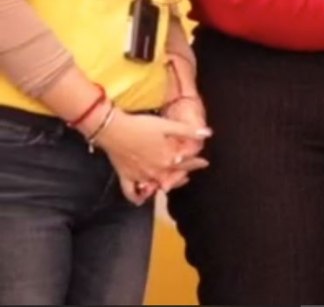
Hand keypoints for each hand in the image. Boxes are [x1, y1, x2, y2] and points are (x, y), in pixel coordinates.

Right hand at [93, 110, 210, 204]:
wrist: (113, 129)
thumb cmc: (140, 126)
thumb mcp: (167, 125)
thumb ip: (188, 131)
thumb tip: (207, 133)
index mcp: (167, 159)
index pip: (186, 164)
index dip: (197, 162)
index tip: (204, 162)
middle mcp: (155, 171)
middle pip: (172, 177)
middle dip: (181, 176)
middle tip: (187, 174)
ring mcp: (139, 176)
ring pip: (155, 186)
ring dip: (163, 185)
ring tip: (168, 184)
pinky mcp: (125, 176)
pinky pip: (130, 192)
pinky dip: (137, 197)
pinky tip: (141, 200)